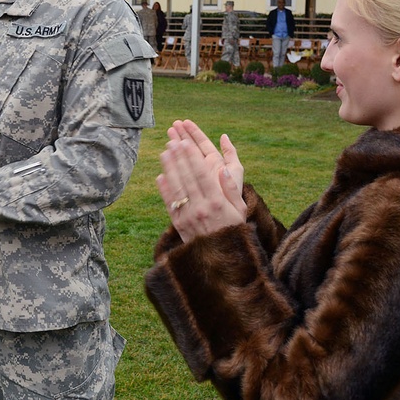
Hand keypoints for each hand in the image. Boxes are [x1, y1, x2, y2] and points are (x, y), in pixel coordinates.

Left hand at [157, 119, 246, 241]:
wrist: (221, 259)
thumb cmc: (233, 228)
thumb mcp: (239, 210)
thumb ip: (231, 189)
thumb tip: (223, 169)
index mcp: (217, 202)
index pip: (202, 174)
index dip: (192, 157)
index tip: (186, 142)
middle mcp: (201, 208)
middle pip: (187, 178)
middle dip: (178, 158)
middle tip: (172, 140)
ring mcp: (188, 217)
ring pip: (176, 188)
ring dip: (169, 169)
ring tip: (165, 152)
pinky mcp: (178, 224)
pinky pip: (170, 203)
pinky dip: (164, 189)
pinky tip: (160, 175)